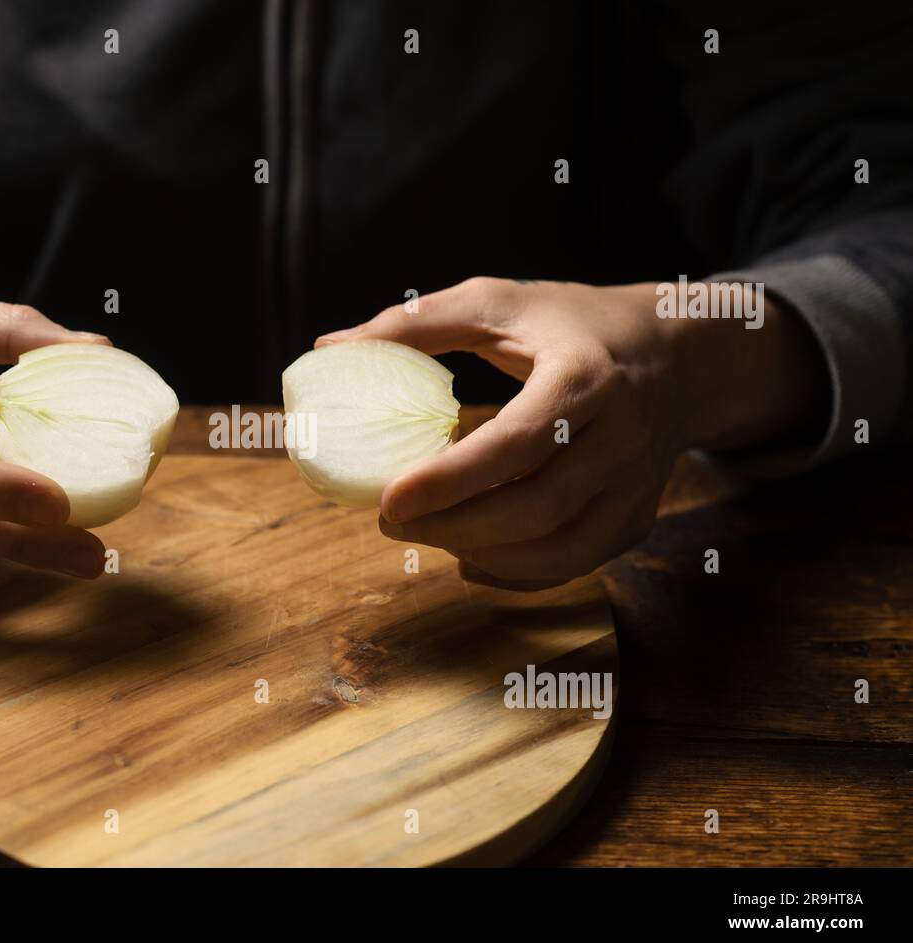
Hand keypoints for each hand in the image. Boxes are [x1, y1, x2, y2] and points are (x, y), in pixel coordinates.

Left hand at [316, 277, 827, 589]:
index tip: (387, 499)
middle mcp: (621, 437)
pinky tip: (471, 559)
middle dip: (453, 527)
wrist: (681, 351)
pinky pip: (577, 563)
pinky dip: (519, 574)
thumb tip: (329, 351)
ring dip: (482, 555)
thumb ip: (416, 324)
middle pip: (535, 509)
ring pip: (559, 549)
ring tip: (426, 534)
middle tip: (389, 521)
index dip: (450, 480)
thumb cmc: (573, 322)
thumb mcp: (499, 301)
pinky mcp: (637, 516)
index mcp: (584, 376)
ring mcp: (636, 484)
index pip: (516, 443)